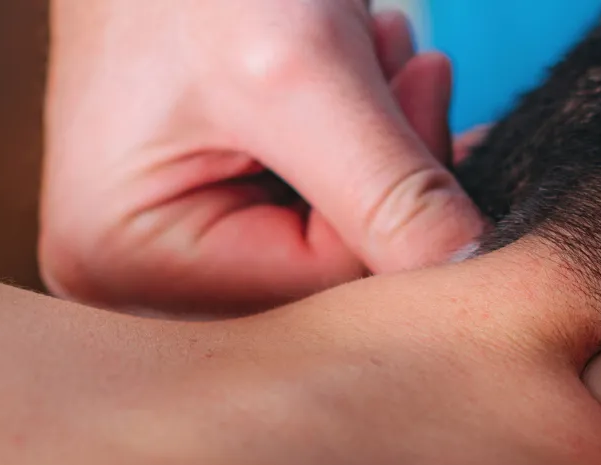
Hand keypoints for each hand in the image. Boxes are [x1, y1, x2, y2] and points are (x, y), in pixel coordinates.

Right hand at [42, 0, 485, 316]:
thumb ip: (390, 187)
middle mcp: (139, 274)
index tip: (425, 76)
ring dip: (381, 142)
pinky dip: (362, 137)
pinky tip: (359, 68)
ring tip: (368, 45)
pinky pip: (323, 204)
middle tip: (399, 58)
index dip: (403, 193)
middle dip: (387, 167)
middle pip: (330, 270)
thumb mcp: (301, 74)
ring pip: (340, 235)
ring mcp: (176, 243)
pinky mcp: (215, 203)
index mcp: (127, 261)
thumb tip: (473, 269)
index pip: (322, 282)